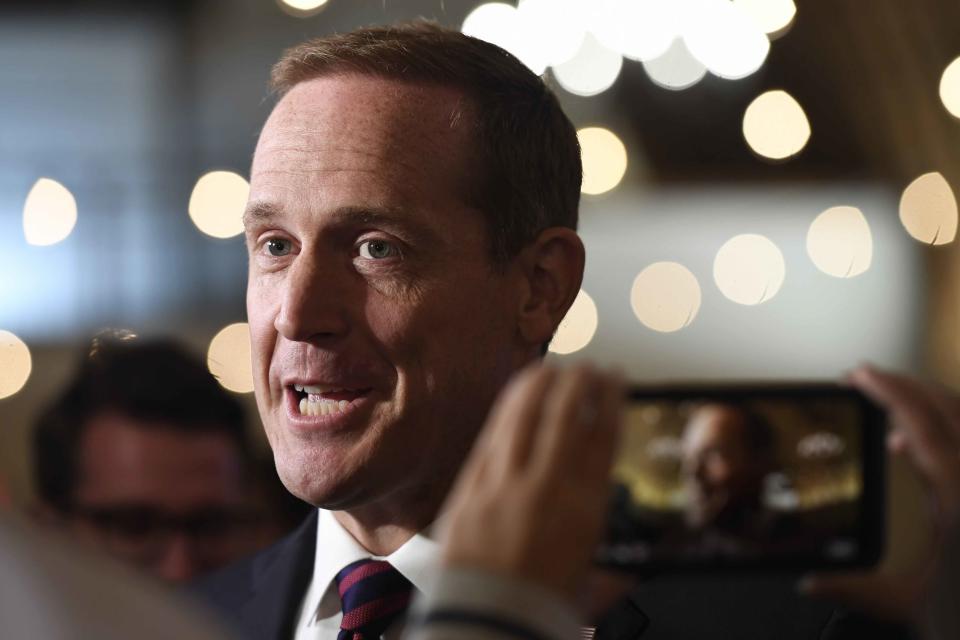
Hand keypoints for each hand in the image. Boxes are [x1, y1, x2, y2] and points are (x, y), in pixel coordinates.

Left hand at [437, 364, 623, 600]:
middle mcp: (546, 486)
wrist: (483, 625)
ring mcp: (505, 482)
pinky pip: (494, 435)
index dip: (610, 400)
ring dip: (543, 384)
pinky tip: (518, 394)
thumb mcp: (587, 585)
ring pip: (526, 415)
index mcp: (584, 508)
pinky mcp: (472, 487)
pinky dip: (510, 408)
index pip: (602, 436)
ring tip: (555, 367)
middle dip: (580, 382)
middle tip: (589, 367)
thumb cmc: (536, 609)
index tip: (615, 379)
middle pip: (566, 414)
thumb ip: (611, 568)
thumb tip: (630, 572)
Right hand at [801, 366, 959, 622]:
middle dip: (903, 383)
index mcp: (954, 496)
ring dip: (926, 400)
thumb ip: (854, 589)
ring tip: (888, 399)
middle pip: (945, 406)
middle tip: (865, 377)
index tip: (858, 374)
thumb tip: (811, 584)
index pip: (917, 421)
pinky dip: (944, 427)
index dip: (886, 389)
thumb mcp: (907, 602)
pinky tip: (911, 445)